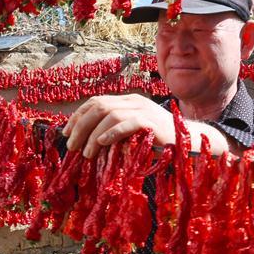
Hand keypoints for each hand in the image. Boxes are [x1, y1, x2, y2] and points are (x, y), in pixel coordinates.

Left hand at [61, 94, 175, 158]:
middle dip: (80, 126)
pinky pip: (127, 123)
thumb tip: (87, 140)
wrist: (188, 141)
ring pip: (110, 115)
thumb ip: (114, 130)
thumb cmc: (158, 140)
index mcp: (127, 100)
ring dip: (93, 135)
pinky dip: (112, 133)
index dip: (78, 116)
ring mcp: (143, 110)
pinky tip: (102, 143)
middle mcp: (134, 101)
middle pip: (99, 107)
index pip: (96, 101)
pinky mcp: (151, 122)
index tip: (66, 132)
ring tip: (87, 153)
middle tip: (71, 145)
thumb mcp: (132, 132)